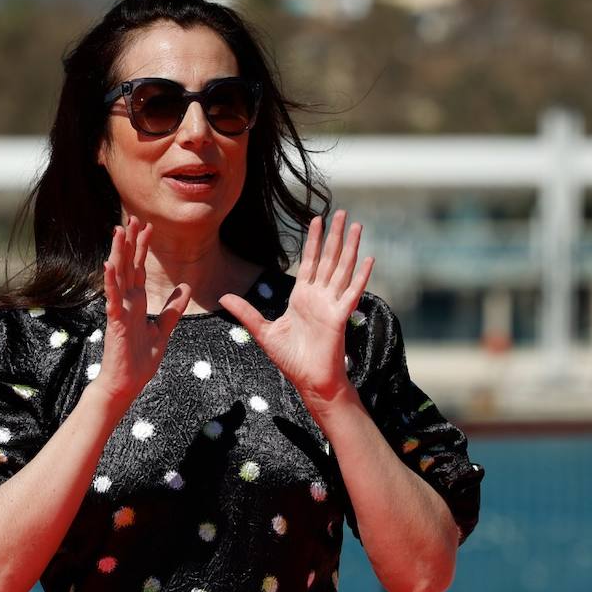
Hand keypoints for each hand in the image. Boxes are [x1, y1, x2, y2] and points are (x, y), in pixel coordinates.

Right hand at [92, 215, 191, 406]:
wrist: (125, 384)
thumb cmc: (140, 361)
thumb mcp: (164, 330)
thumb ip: (173, 309)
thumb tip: (185, 288)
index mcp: (136, 303)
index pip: (139, 269)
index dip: (143, 248)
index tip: (147, 227)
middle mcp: (126, 302)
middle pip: (128, 266)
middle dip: (130, 242)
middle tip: (132, 217)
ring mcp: (119, 310)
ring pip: (118, 276)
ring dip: (118, 253)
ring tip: (118, 231)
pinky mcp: (115, 322)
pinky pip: (112, 298)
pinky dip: (110, 281)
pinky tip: (108, 264)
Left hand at [218, 209, 373, 408]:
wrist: (308, 379)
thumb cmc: (290, 358)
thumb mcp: (263, 331)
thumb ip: (246, 312)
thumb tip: (223, 297)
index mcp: (302, 297)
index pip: (309, 262)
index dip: (313, 241)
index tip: (315, 220)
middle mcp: (319, 296)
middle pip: (328, 259)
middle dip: (333, 235)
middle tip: (339, 211)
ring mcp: (332, 304)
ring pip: (342, 269)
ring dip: (350, 247)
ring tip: (356, 225)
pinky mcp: (341, 316)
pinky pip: (353, 292)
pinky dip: (360, 275)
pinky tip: (368, 257)